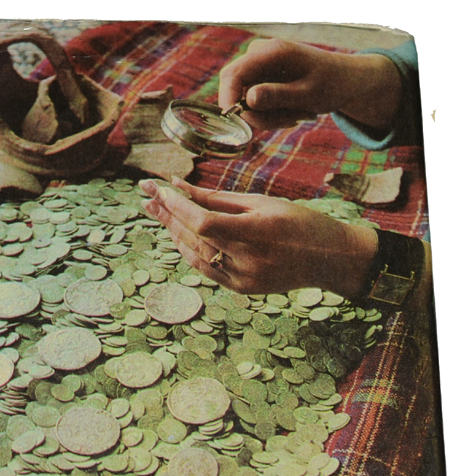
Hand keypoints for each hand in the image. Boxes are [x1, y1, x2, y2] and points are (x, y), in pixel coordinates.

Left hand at [139, 178, 377, 297]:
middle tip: (147, 196)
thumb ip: (217, 198)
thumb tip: (180, 186)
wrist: (328, 259)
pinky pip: (205, 269)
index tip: (160, 189)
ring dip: (173, 232)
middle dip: (167, 214)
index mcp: (258, 232)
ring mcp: (243, 279)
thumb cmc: (298, 222)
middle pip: (194, 238)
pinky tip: (176, 235)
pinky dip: (188, 251)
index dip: (178, 207)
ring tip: (156, 210)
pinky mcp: (241, 289)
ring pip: (195, 255)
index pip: (204, 222)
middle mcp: (248, 260)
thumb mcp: (260, 202)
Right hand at [219, 38, 401, 132]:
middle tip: (290, 122)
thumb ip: (277, 96)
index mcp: (270, 52)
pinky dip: (271, 116)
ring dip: (269, 118)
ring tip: (298, 115)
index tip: (236, 124)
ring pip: (245, 104)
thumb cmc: (330, 84)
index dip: (228, 100)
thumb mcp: (307, 94)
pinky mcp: (259, 81)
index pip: (232, 75)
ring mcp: (257, 69)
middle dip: (257, 115)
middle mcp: (259, 56)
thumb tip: (248, 99)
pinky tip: (293, 112)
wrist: (344, 80)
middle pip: (236, 91)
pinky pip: (253, 107)